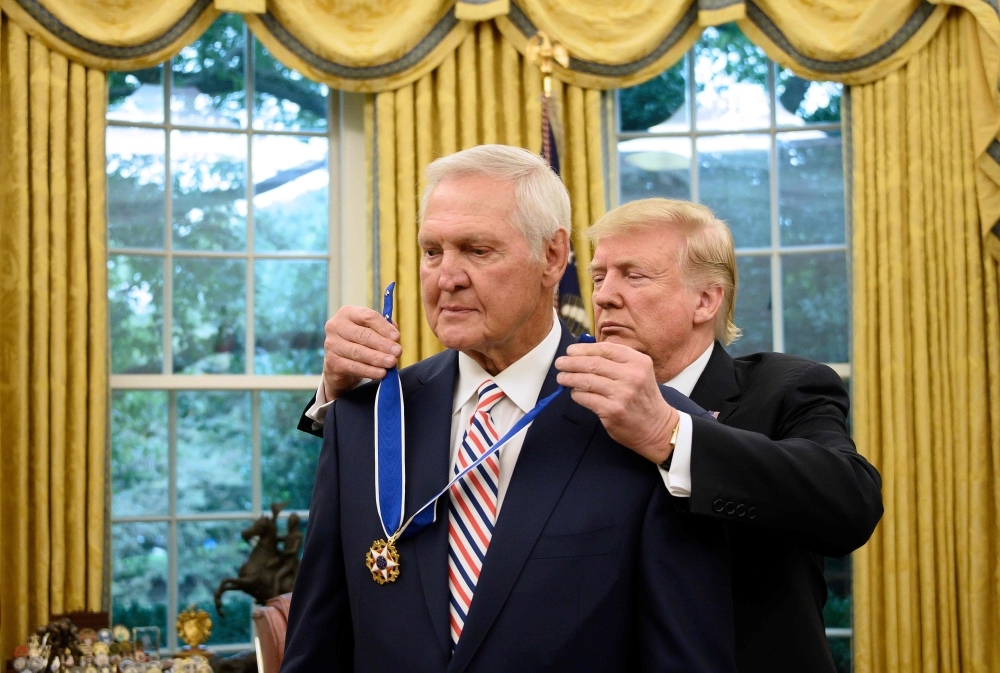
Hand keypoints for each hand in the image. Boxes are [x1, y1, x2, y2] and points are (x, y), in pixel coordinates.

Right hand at [322, 305, 402, 399]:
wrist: (340, 364)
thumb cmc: (359, 342)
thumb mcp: (370, 330)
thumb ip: (383, 329)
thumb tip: (395, 336)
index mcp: (347, 313)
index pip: (367, 316)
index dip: (384, 327)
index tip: (397, 337)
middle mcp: (336, 326)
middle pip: (363, 335)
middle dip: (383, 344)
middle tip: (397, 352)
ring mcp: (332, 344)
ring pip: (358, 352)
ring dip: (377, 358)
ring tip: (391, 363)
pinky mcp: (332, 362)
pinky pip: (353, 367)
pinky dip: (369, 371)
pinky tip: (381, 373)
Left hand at [555, 341, 678, 463]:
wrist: (657, 428)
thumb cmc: (643, 398)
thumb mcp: (639, 372)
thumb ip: (617, 361)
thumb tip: (583, 354)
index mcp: (638, 362)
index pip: (605, 349)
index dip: (584, 349)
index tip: (571, 351)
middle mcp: (632, 376)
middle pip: (593, 363)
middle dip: (572, 362)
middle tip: (560, 363)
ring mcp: (622, 394)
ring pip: (587, 380)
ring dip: (569, 378)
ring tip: (562, 378)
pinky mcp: (612, 411)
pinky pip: (586, 398)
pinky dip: (576, 395)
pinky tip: (574, 393)